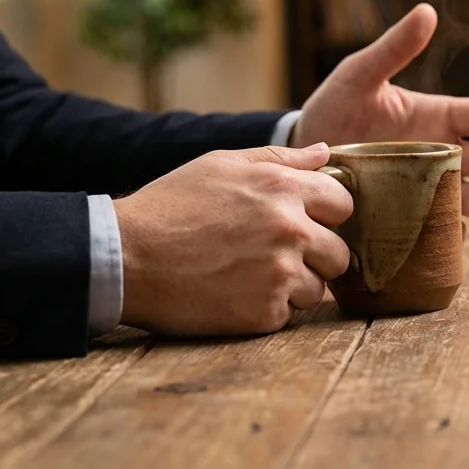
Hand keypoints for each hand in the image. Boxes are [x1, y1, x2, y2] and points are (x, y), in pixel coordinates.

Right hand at [114, 143, 352, 336]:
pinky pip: (287, 315)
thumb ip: (280, 158)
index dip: (325, 214)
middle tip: (275, 255)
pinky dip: (266, 309)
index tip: (302, 221)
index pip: (343, 204)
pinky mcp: (263, 313)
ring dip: (292, 286)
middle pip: (339, 253)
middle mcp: (290, 230)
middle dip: (315, 255)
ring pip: (317, 288)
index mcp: (284, 189)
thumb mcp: (222, 164)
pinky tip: (234, 295)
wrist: (125, 256)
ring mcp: (279, 274)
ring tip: (248, 275)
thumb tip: (326, 153)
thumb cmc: (170, 205)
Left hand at [293, 4, 468, 218]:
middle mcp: (438, 154)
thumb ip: (394, 48)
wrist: (303, 152)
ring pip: (464, 195)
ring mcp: (424, 187)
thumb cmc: (335, 107)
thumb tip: (427, 11)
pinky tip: (448, 235)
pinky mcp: (406, 216)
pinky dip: (445, 233)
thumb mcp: (360, 74)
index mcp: (436, 117)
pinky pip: (433, 228)